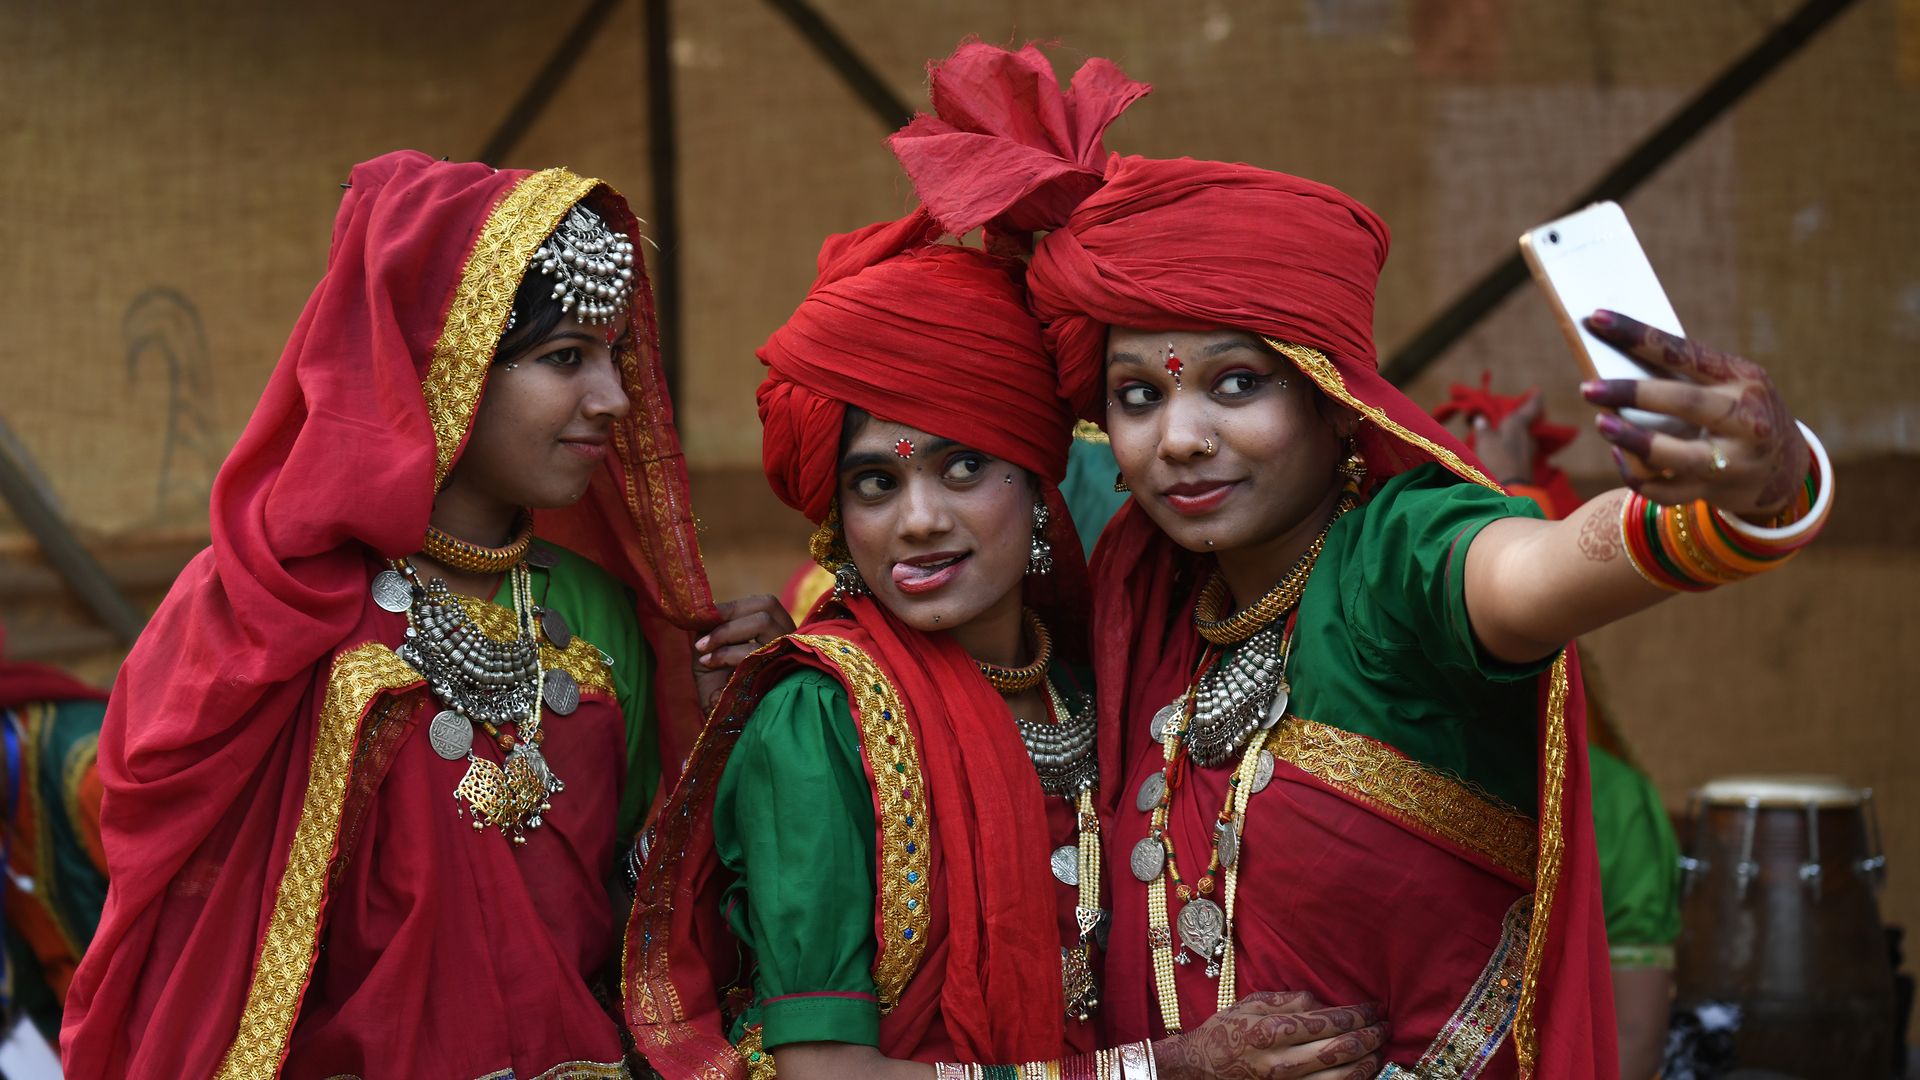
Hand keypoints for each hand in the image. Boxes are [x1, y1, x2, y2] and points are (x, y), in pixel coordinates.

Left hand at [692, 595, 794, 709]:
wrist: (725, 724)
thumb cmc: (718, 687)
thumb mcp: (711, 650)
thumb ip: (711, 626)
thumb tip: (705, 606)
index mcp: (776, 632)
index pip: (765, 603)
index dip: (733, 605)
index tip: (705, 615)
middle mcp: (788, 640)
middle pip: (767, 606)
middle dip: (730, 614)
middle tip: (703, 631)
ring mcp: (788, 655)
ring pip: (762, 621)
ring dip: (725, 632)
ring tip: (703, 650)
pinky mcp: (781, 672)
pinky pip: (754, 650)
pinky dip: (726, 653)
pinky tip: (708, 663)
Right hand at [1153, 991, 1387, 1079]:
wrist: (1200, 1069)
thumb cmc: (1225, 1032)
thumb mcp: (1250, 1005)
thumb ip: (1289, 1001)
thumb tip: (1323, 1003)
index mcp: (1272, 1031)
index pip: (1328, 1021)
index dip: (1358, 1014)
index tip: (1373, 1007)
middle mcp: (1282, 1061)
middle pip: (1340, 1049)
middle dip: (1370, 1036)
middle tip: (1385, 1027)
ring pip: (1340, 1076)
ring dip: (1367, 1062)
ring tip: (1379, 1050)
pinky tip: (1361, 1071)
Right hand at [1470, 391, 1543, 487]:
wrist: (1511, 490)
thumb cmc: (1497, 460)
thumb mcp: (1484, 441)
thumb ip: (1483, 428)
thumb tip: (1481, 420)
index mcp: (1518, 424)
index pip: (1531, 407)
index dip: (1534, 399)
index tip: (1538, 391)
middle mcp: (1527, 435)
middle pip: (1524, 423)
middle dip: (1516, 419)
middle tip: (1507, 415)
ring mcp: (1528, 451)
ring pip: (1520, 437)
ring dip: (1512, 434)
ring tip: (1498, 434)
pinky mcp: (1525, 465)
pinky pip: (1517, 449)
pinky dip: (1510, 446)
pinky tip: (1501, 450)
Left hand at [1581, 309, 1809, 518]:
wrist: (1786, 470)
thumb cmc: (1740, 413)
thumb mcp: (1731, 386)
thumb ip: (1687, 377)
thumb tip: (1614, 360)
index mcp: (1744, 378)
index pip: (1684, 352)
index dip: (1638, 335)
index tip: (1597, 319)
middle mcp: (1746, 418)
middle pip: (1683, 402)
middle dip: (1632, 393)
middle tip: (1589, 388)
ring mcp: (1734, 459)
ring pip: (1673, 454)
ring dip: (1632, 439)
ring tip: (1602, 424)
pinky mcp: (1717, 491)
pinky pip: (1666, 489)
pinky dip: (1636, 474)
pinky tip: (1621, 456)